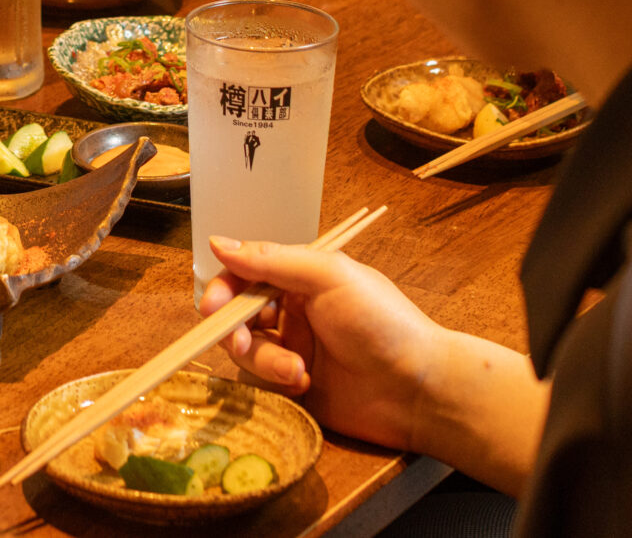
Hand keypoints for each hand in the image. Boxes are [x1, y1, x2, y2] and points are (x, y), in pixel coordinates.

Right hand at [199, 236, 451, 453]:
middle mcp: (293, 312)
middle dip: (235, 331)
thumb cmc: (382, 322)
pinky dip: (276, 383)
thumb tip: (217, 241)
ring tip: (298, 371)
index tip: (212, 307)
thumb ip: (272, 259)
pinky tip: (306, 385)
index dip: (222, 290)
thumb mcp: (329, 277)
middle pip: (237, 316)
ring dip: (265, 361)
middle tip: (243, 345)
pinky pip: (262, 384)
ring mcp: (293, 351)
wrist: (419, 389)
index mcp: (301, 279)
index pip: (244, 275)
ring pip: (248, 353)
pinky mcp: (295, 389)